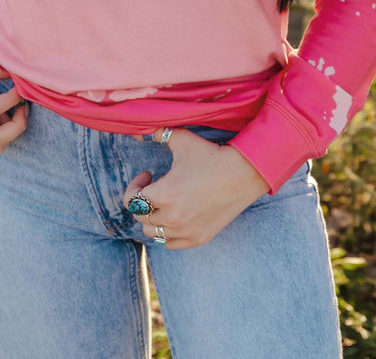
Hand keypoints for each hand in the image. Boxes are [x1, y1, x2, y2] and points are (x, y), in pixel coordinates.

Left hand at [123, 127, 269, 249]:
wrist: (243, 173)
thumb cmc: (211, 155)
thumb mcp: (182, 140)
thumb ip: (157, 132)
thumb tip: (137, 131)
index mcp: (164, 195)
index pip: (132, 200)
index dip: (134, 186)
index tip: (147, 175)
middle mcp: (172, 218)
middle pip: (140, 216)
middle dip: (142, 199)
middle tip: (154, 186)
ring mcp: (185, 231)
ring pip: (153, 232)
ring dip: (153, 216)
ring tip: (164, 201)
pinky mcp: (198, 238)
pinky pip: (170, 244)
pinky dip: (167, 232)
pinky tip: (175, 215)